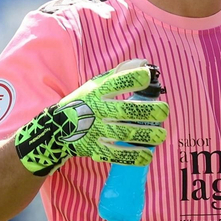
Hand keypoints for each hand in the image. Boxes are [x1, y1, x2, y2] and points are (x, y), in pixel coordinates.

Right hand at [13, 59, 169, 175]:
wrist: (56, 129)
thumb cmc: (83, 103)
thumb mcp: (95, 85)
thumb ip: (120, 75)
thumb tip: (144, 64)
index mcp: (96, 92)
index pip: (115, 83)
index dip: (131, 79)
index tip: (147, 76)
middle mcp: (95, 110)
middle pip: (123, 111)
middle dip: (146, 111)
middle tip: (164, 110)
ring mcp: (94, 131)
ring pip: (122, 134)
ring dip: (144, 135)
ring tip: (161, 135)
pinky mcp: (94, 149)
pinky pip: (115, 155)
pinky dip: (132, 156)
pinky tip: (148, 155)